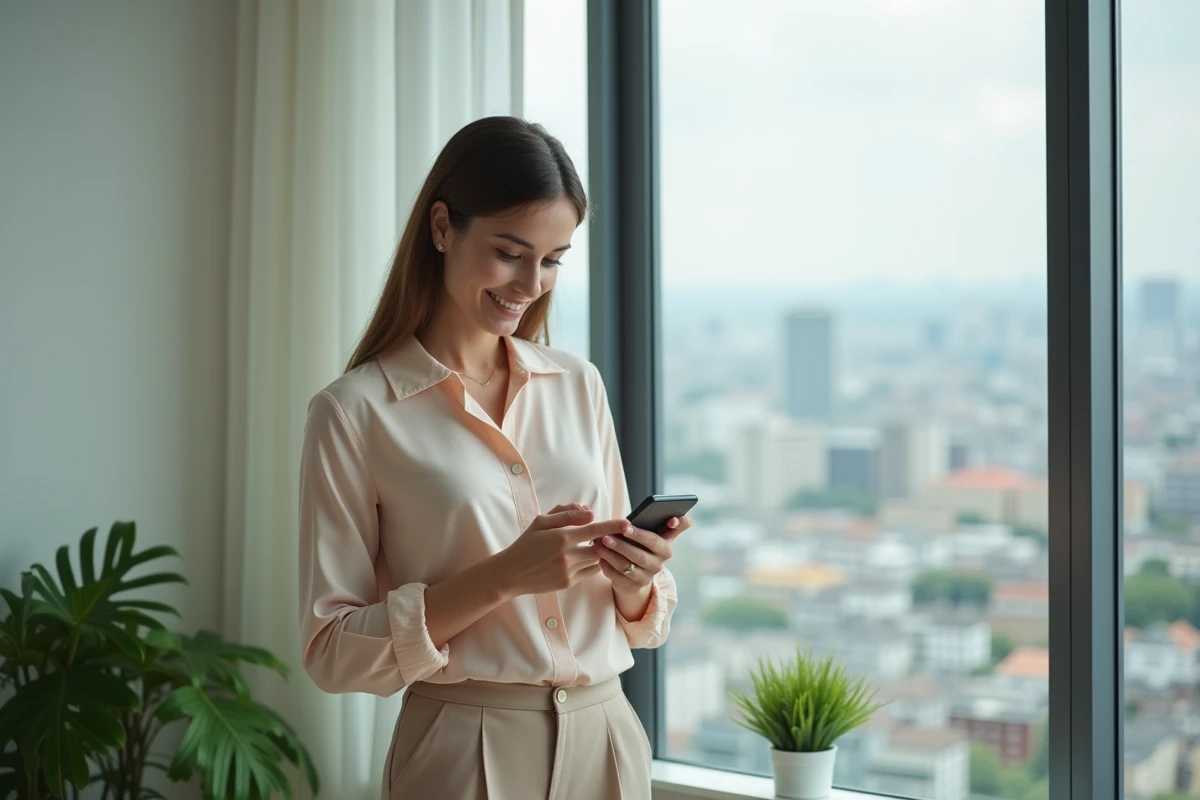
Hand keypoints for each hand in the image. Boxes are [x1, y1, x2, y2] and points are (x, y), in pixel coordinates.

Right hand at [495, 504, 631, 596]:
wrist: (511, 573)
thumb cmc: (526, 543)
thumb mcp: (541, 522)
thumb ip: (566, 514)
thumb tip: (589, 512)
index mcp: (562, 537)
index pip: (595, 530)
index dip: (613, 526)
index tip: (627, 523)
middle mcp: (568, 556)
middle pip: (600, 548)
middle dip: (608, 541)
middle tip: (609, 535)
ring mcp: (569, 571)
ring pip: (596, 561)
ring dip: (600, 553)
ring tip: (595, 545)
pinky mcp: (568, 583)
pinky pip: (588, 572)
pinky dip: (591, 564)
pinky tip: (584, 557)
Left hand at [593, 515, 691, 594]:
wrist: (638, 570)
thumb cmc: (644, 544)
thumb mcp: (657, 534)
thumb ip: (667, 523)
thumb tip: (674, 518)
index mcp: (665, 548)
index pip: (657, 540)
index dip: (644, 534)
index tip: (627, 527)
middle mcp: (658, 564)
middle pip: (639, 555)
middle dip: (621, 544)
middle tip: (605, 536)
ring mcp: (646, 578)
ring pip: (626, 566)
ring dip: (610, 555)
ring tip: (598, 545)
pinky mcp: (634, 587)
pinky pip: (618, 578)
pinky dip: (607, 567)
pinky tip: (599, 558)